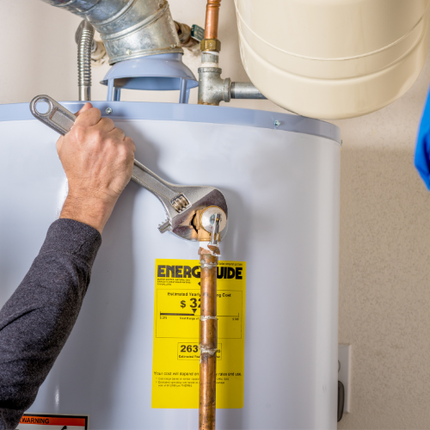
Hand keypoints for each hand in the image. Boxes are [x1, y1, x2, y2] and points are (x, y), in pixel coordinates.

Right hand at [57, 103, 135, 232]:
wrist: (91, 193)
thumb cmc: (79, 175)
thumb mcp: (65, 147)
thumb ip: (73, 126)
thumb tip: (84, 111)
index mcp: (80, 132)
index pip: (93, 112)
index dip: (93, 120)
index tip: (94, 125)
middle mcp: (97, 136)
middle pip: (107, 122)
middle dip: (104, 132)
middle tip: (100, 146)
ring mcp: (113, 143)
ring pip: (118, 132)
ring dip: (115, 140)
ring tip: (107, 154)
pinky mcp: (126, 151)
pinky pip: (129, 141)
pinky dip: (125, 148)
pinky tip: (116, 157)